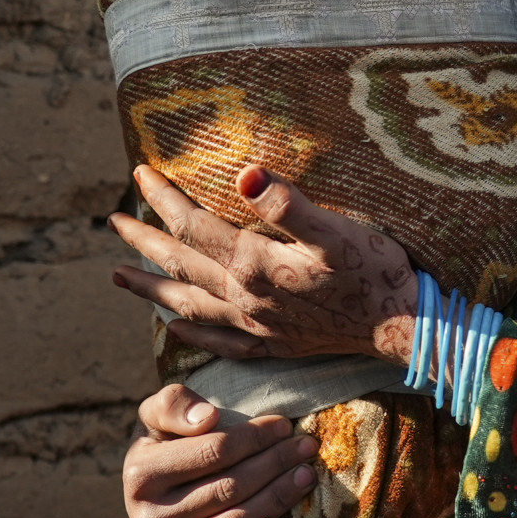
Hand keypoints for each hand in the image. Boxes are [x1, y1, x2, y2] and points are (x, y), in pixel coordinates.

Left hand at [109, 164, 418, 363]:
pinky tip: (174, 326)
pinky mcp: (274, 346)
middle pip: (181, 266)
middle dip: (144, 240)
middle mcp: (246, 299)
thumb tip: (244, 175)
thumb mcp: (336, 229)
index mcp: (255, 266)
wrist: (403, 327)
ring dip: (151, 289)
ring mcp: (257, 326)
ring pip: (188, 306)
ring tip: (118, 277)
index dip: (165, 197)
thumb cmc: (376, 272)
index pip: (194, 226)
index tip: (140, 172)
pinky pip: (218, 342)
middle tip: (113, 221)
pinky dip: (190, 333)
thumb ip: (287, 204)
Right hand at [123, 383, 321, 517]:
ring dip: (276, 499)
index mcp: (139, 474)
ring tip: (305, 477)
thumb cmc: (170, 449)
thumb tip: (207, 418)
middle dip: (275, 463)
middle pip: (229, 488)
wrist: (159, 501)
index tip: (284, 425)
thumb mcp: (161, 417)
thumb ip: (174, 404)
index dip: (255, 436)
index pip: (214, 451)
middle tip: (306, 449)